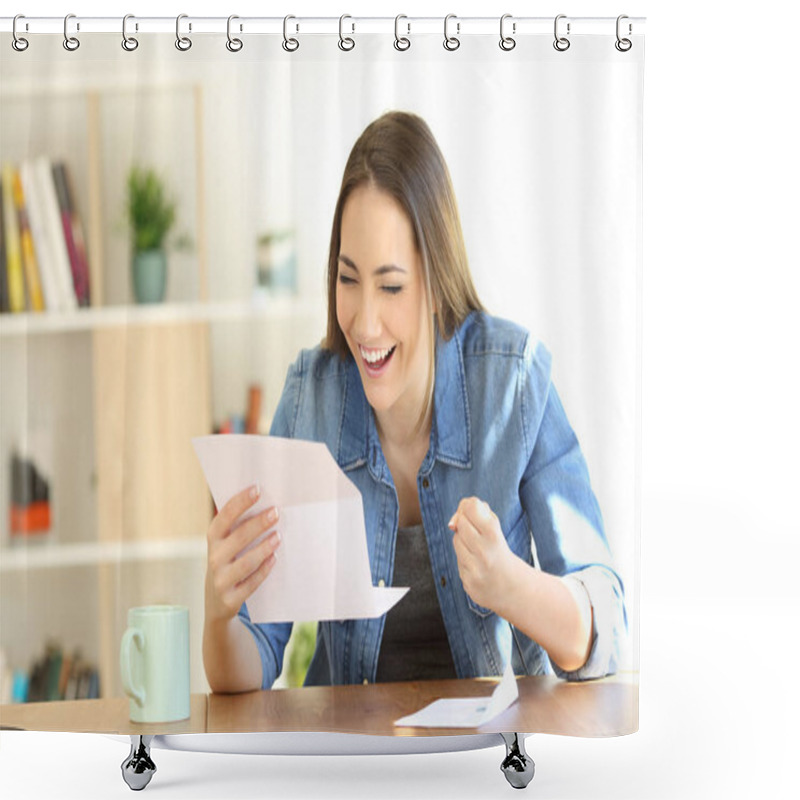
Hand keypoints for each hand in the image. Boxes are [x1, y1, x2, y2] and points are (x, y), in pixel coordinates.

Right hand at [205, 484, 280, 624]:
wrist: (216, 603)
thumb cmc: (228, 562)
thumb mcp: (226, 545)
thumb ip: (238, 526)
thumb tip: (264, 502)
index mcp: (213, 540)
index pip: (224, 517)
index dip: (240, 502)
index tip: (257, 489)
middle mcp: (213, 559)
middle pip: (237, 538)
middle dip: (258, 524)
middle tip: (276, 512)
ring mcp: (221, 580)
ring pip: (245, 562)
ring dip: (263, 548)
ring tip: (279, 536)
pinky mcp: (230, 599)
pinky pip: (251, 584)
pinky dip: (263, 571)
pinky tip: (274, 559)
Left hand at [449, 497, 514, 613]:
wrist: (516, 590)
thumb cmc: (503, 555)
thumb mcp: (498, 532)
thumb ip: (480, 517)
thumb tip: (453, 521)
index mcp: (494, 536)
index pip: (471, 508)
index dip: (469, 505)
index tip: (472, 508)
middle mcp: (483, 553)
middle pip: (460, 523)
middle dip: (464, 520)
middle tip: (474, 525)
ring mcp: (474, 569)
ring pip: (456, 542)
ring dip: (463, 540)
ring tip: (477, 547)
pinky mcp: (468, 582)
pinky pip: (459, 561)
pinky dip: (465, 558)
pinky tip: (477, 563)